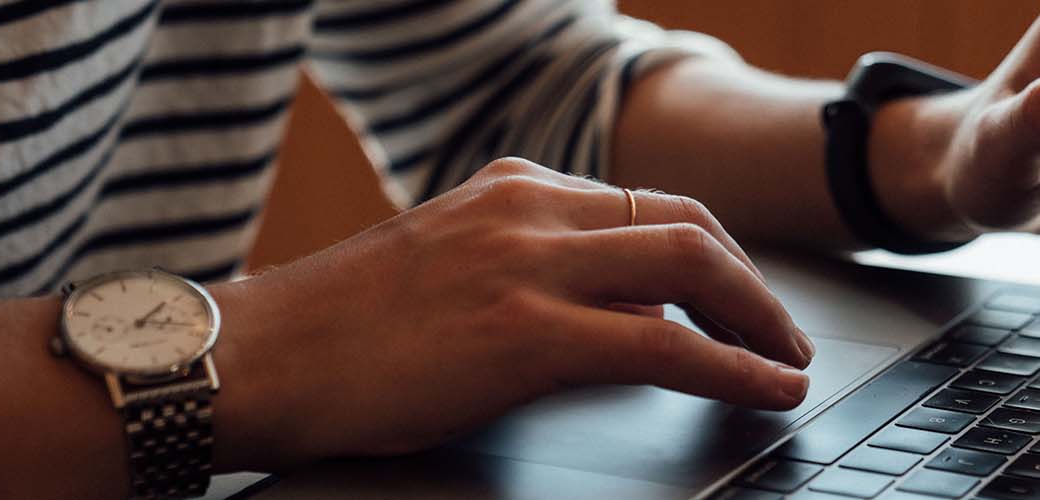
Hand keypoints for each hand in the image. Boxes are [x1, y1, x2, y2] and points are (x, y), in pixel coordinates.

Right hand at [211, 158, 813, 465]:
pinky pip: (666, 347)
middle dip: (751, 283)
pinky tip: (765, 390)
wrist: (253, 356)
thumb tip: (617, 312)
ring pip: (692, 271)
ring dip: (759, 321)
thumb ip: (529, 269)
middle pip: (687, 226)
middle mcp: (529, 210)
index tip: (741, 294)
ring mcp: (530, 266)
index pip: (648, 204)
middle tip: (782, 332)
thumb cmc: (335, 331)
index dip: (713, 253)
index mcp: (511, 189)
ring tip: (786, 362)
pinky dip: (735, 368)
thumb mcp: (445, 266)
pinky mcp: (526, 333)